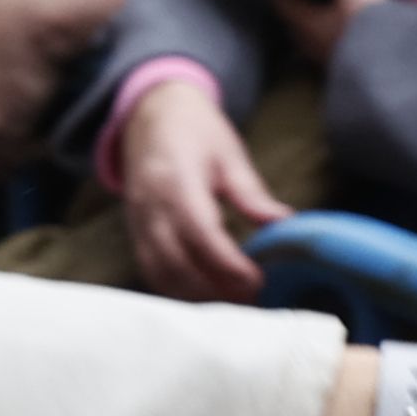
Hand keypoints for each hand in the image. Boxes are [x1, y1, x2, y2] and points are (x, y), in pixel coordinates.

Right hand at [118, 73, 289, 302]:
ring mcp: (137, 222)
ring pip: (160, 274)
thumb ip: (252, 194)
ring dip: (195, 295)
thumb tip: (283, 224)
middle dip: (215, 289)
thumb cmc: (194, 131)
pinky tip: (205, 293)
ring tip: (232, 301)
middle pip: (177, 263)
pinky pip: (150, 271)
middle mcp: (151, 206)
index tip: (258, 280)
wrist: (151, 113)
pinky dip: (176, 288)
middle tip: (252, 298)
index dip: (229, 265)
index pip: (201, 234)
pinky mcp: (133, 232)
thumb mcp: (229, 154)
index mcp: (177, 182)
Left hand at [270, 0, 381, 69]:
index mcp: (304, 25)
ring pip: (334, 16)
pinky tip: (391, 6)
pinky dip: (365, 13)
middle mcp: (313, 43)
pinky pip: (354, 30)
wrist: (402, 88)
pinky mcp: (357, 63)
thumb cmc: (372, 41)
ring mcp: (335, 55)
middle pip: (308, 4)